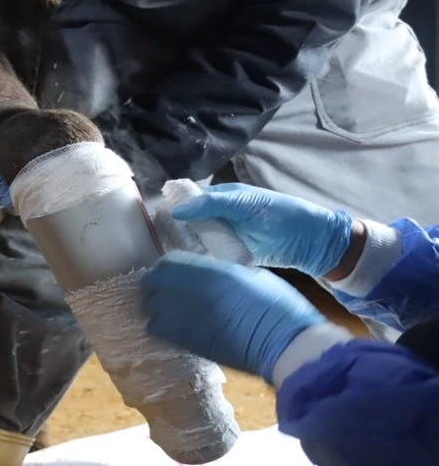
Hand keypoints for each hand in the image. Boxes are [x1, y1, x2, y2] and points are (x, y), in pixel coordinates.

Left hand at [141, 251, 325, 382]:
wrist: (283, 344)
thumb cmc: (277, 306)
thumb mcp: (249, 276)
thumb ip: (221, 273)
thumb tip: (208, 275)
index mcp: (208, 272)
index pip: (168, 263)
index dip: (167, 266)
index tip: (172, 269)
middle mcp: (190, 292)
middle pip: (152, 283)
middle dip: (156, 284)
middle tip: (166, 288)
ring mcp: (185, 319)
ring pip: (150, 308)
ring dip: (156, 306)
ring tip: (168, 308)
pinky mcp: (187, 343)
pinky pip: (159, 330)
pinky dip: (161, 326)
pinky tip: (175, 326)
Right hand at [171, 183, 353, 277]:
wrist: (309, 241)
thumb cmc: (279, 213)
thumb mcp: (244, 204)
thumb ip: (211, 205)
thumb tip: (175, 210)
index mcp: (221, 197)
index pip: (189, 200)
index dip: (173, 208)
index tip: (155, 220)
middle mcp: (219, 216)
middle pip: (189, 222)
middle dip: (176, 231)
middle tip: (163, 243)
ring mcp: (224, 236)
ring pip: (196, 240)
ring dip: (185, 247)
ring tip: (171, 257)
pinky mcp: (230, 255)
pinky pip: (209, 256)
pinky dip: (199, 260)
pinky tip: (188, 267)